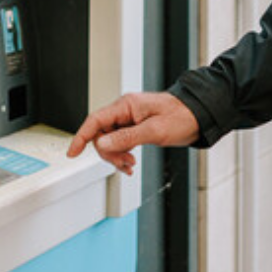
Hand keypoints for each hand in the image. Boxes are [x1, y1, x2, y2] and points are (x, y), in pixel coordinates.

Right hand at [65, 92, 199, 175]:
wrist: (199, 116)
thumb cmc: (181, 117)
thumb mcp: (154, 131)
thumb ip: (125, 138)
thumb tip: (101, 144)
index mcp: (126, 106)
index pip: (95, 121)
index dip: (81, 137)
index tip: (72, 153)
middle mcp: (125, 111)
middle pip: (101, 134)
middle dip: (109, 153)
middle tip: (125, 164)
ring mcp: (129, 120)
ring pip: (110, 141)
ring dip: (117, 156)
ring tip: (130, 165)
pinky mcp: (136, 128)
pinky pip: (120, 142)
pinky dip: (123, 155)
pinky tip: (130, 164)